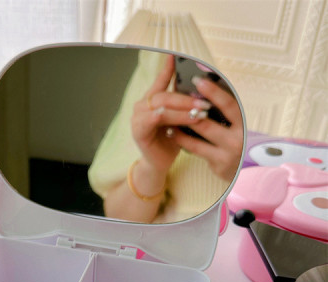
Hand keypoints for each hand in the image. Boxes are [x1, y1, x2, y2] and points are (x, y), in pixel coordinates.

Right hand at [131, 55, 209, 179]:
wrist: (158, 164)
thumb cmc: (169, 142)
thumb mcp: (179, 120)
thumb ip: (183, 106)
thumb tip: (202, 91)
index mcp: (151, 101)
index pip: (160, 81)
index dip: (168, 68)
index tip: (176, 55)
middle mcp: (142, 106)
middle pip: (165, 94)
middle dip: (187, 98)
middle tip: (205, 102)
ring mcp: (138, 117)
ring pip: (162, 105)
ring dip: (183, 108)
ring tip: (200, 112)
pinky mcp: (138, 130)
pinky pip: (155, 118)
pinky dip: (170, 117)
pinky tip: (183, 119)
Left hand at [171, 76, 243, 181]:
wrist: (250, 171)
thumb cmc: (240, 142)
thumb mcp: (237, 126)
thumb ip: (224, 113)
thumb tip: (201, 92)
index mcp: (244, 125)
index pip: (228, 105)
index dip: (213, 92)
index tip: (198, 80)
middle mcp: (237, 140)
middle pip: (206, 123)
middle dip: (187, 111)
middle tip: (170, 99)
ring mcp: (226, 155)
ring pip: (196, 140)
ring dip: (179, 128)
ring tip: (165, 117)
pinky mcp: (217, 165)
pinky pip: (195, 150)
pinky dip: (182, 140)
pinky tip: (171, 133)